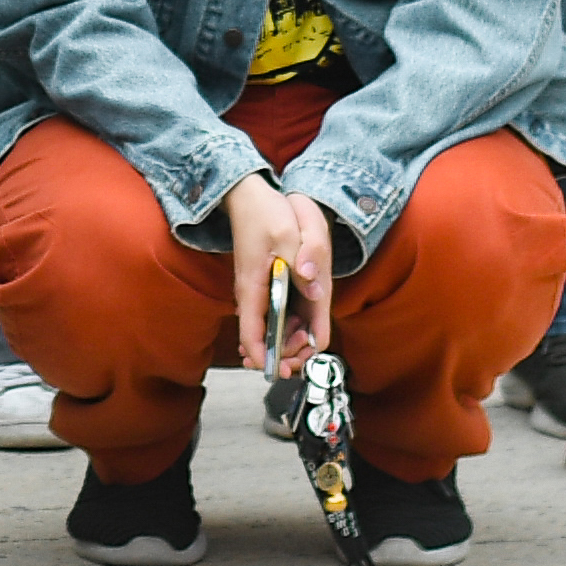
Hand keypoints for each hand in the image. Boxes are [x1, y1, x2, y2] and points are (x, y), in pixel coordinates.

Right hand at [224, 174, 338, 372]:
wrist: (249, 197)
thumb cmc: (265, 213)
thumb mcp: (289, 232)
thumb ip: (304, 261)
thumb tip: (316, 294)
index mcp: (253, 289)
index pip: (251, 337)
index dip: (265, 358)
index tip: (283, 368)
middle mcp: (253, 298)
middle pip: (265, 342)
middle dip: (286, 354)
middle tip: (308, 348)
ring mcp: (260, 294)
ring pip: (272, 332)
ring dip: (290, 343)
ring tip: (310, 340)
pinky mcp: (267, 289)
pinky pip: (276, 318)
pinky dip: (289, 330)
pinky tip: (303, 331)